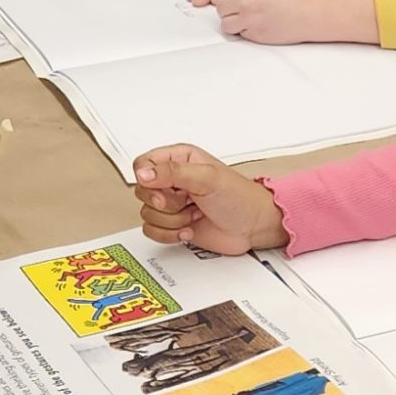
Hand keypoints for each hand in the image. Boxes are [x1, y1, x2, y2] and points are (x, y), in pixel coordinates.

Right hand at [131, 144, 287, 254]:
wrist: (253, 226)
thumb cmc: (240, 197)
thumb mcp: (207, 177)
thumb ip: (173, 172)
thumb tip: (143, 174)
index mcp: (178, 159)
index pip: (143, 164)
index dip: (147, 179)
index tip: (166, 187)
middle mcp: (172, 181)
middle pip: (142, 191)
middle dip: (165, 202)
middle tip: (185, 201)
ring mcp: (172, 204)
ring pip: (147, 213)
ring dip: (173, 219)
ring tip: (194, 213)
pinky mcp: (172, 225)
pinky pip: (152, 231)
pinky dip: (170, 234)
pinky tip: (190, 228)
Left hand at [196, 0, 373, 45]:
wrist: (315, 11)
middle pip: (221, 5)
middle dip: (229, 8)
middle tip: (241, 9)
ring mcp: (250, 17)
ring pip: (226, 22)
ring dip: (233, 21)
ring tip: (247, 19)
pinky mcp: (255, 33)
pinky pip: (239, 33)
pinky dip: (244, 31)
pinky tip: (257, 25)